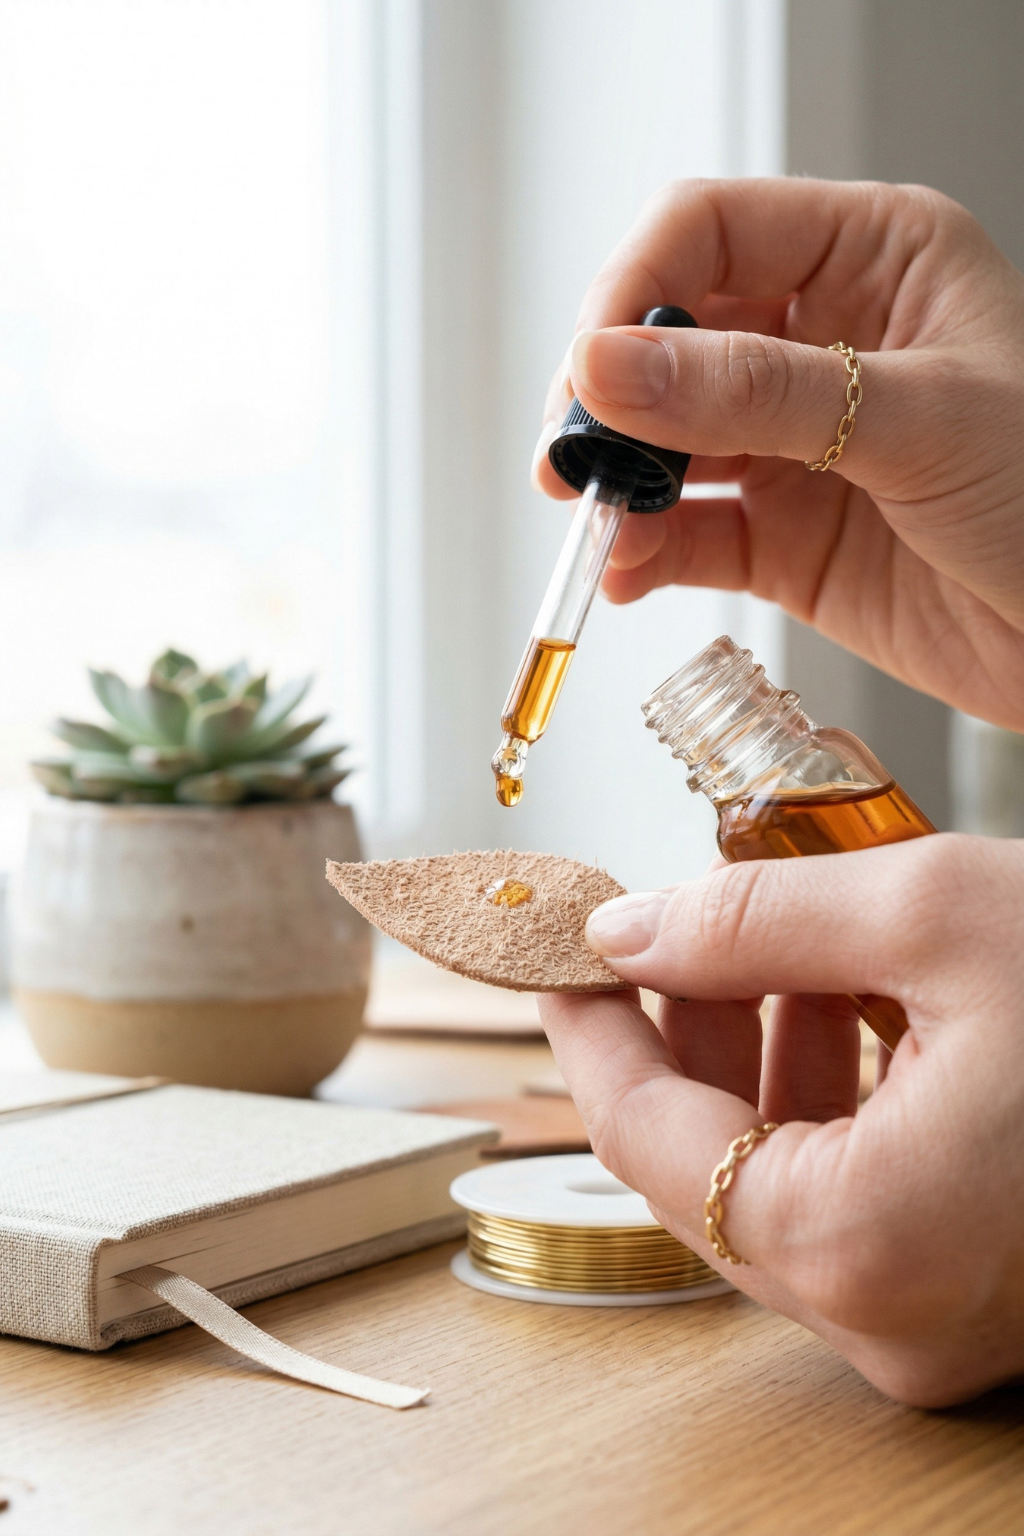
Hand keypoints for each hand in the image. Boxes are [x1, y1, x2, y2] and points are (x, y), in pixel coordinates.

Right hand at [532, 178, 1023, 729]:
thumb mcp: (914, 421)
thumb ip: (755, 391)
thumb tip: (607, 366)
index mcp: (874, 257)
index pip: (709, 231)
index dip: (633, 288)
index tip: (590, 367)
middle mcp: (823, 340)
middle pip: (669, 337)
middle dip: (611, 397)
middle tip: (572, 455)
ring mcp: (796, 442)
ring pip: (667, 442)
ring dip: (619, 483)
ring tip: (596, 525)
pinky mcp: (784, 535)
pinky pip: (690, 531)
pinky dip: (647, 552)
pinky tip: (627, 572)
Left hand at [536, 833, 1023, 1406]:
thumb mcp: (939, 915)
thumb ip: (752, 922)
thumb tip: (628, 933)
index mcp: (864, 1241)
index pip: (642, 1135)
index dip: (587, 1027)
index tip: (552, 951)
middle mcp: (890, 1319)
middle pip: (703, 1166)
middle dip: (673, 1032)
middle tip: (653, 928)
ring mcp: (938, 1324)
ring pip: (775, 1180)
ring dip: (751, 1055)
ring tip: (766, 940)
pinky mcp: (977, 1298)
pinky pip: (851, 1198)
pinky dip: (826, 1097)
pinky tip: (839, 996)